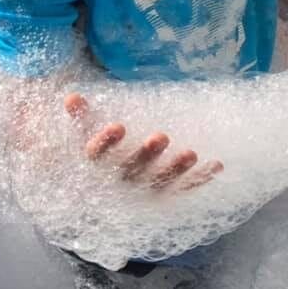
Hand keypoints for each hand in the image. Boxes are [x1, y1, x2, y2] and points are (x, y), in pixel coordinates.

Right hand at [64, 92, 222, 191]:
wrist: (107, 184)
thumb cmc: (101, 150)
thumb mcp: (88, 132)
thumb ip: (82, 116)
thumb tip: (71, 95)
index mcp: (99, 165)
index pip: (98, 157)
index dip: (106, 143)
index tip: (118, 126)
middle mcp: (121, 181)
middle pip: (132, 171)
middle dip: (147, 155)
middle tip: (161, 136)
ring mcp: (144, 190)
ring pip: (160, 183)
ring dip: (176, 169)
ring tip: (192, 153)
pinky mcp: (165, 193)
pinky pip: (183, 189)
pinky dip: (200, 179)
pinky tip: (216, 164)